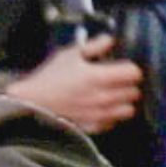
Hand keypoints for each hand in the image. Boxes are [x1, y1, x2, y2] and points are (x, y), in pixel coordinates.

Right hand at [6, 36, 143, 134]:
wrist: (31, 103)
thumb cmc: (48, 78)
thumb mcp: (69, 54)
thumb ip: (93, 46)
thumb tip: (109, 40)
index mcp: (98, 77)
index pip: (134, 73)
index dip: (130, 68)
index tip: (123, 67)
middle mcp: (102, 97)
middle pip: (134, 92)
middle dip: (128, 85)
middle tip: (118, 81)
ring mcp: (99, 114)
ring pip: (128, 110)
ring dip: (124, 102)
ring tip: (114, 96)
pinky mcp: (92, 126)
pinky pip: (113, 122)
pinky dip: (112, 116)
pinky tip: (102, 109)